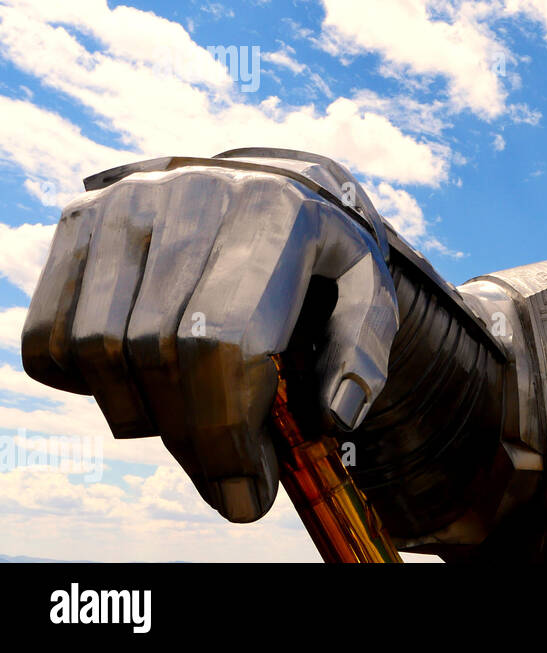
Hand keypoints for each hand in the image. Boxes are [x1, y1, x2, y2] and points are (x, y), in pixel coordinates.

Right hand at [22, 165, 398, 521]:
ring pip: (97, 349)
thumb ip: (363, 353)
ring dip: (141, 416)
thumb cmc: (320, 257)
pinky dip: (85, 385)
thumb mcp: (367, 293)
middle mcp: (192, 196)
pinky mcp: (79, 222)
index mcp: (275, 213)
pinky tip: (140, 383)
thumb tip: (334, 416)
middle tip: (226, 479)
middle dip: (193, 438)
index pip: (220, 340)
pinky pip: (49, 336)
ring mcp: (125, 204)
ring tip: (190, 425)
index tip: (247, 492)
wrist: (268, 185)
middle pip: (158, 352)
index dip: (225, 429)